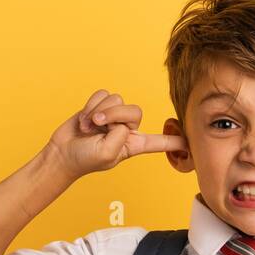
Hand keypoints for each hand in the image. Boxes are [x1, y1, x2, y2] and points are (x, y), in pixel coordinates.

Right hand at [46, 89, 188, 178]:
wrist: (62, 153)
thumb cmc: (85, 159)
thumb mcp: (108, 154)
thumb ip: (120, 135)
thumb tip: (120, 119)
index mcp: (134, 145)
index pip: (161, 142)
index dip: (176, 141)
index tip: (193, 143)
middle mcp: (127, 129)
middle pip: (134, 111)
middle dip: (114, 114)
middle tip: (97, 126)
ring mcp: (113, 117)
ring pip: (117, 100)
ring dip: (98, 112)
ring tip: (89, 127)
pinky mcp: (100, 106)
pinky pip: (102, 94)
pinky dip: (91, 105)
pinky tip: (84, 120)